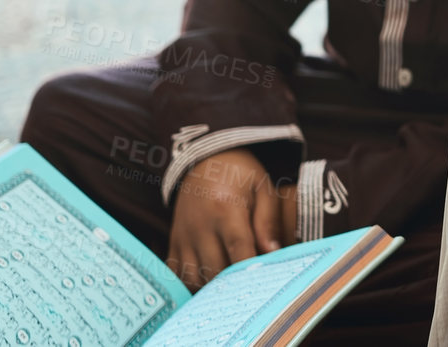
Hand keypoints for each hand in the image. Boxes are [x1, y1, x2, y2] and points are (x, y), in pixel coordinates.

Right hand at [166, 149, 293, 289]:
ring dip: (213, 287)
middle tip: (252, 285)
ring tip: (232, 286)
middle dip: (235, 282)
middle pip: (215, 268)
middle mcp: (200, 225)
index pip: (238, 248)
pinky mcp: (174, 242)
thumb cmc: (240, 174)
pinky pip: (177, 274)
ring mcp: (184, 235)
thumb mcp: (262, 187)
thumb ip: (268, 220)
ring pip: (194, 277)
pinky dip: (191, 284)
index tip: (264, 281)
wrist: (206, 159)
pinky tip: (209, 282)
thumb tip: (273, 253)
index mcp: (225, 209)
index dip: (250, 269)